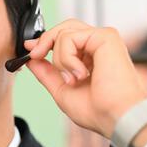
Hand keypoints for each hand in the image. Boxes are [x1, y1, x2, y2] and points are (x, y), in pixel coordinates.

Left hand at [24, 18, 146, 138]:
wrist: (115, 117)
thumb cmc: (97, 110)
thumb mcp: (61, 90)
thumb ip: (46, 73)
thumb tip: (31, 59)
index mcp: (89, 58)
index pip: (64, 39)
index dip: (45, 41)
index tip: (31, 51)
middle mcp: (96, 47)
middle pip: (64, 28)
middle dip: (45, 41)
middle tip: (36, 55)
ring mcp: (101, 40)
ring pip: (63, 33)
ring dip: (59, 59)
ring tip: (72, 78)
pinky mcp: (106, 36)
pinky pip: (69, 37)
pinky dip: (67, 58)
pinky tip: (80, 74)